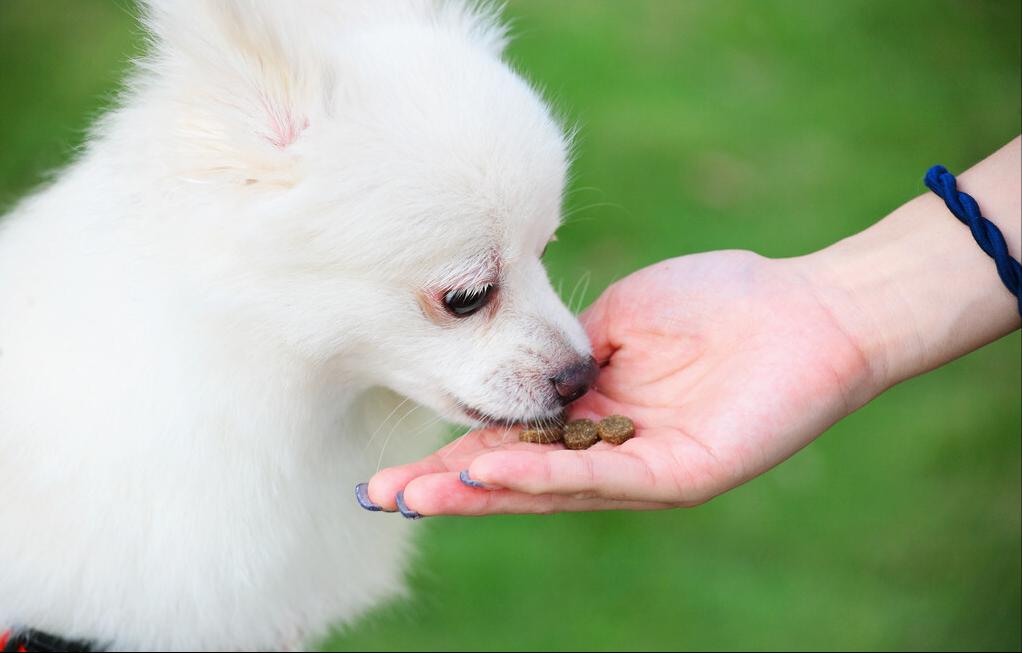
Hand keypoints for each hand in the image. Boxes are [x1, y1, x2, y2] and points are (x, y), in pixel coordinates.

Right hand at [366, 250, 877, 514]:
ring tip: (417, 495)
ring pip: (548, 488)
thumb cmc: (721, 301)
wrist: (806, 306)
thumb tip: (515, 365)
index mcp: (591, 413)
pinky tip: (489, 468)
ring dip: (479, 490)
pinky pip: (599, 477)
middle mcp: (608, 450)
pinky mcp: (679, 475)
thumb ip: (566, 350)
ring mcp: (642, 468)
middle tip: (380, 497)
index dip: (452, 450)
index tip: (395, 462)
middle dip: (447, 488)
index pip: (510, 438)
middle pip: (516, 477)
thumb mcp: (620, 317)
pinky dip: (540, 473)